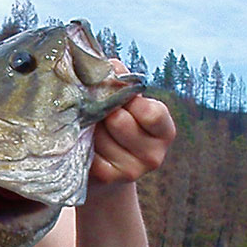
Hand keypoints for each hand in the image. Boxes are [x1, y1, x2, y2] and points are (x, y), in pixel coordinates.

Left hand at [90, 58, 175, 186]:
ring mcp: (132, 171)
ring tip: (90, 128)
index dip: (128, 99)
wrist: (99, 165)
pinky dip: (81, 143)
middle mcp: (154, 155)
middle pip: (119, 120)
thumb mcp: (123, 101)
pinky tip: (84, 144)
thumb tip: (112, 66)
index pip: (151, 112)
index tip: (117, 96)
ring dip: (89, 127)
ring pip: (99, 136)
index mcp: (164, 130)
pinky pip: (87, 152)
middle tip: (98, 112)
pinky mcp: (108, 179)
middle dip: (103, 111)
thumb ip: (120, 80)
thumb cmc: (111, 122)